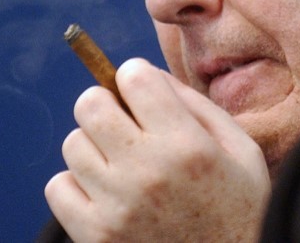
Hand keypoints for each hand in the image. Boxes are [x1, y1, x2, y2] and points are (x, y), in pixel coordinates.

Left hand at [44, 58, 270, 242]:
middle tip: (124, 120)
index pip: (133, 76)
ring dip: (93, 145)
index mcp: (187, 145)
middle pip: (89, 104)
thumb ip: (196, 104)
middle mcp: (147, 172)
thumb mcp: (241, 150)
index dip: (136, 77)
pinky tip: (105, 192)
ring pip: (73, 143)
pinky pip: (58, 186)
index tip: (144, 92)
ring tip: (120, 162)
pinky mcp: (95, 236)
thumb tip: (147, 73)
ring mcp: (116, 207)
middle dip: (106, 103)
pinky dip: (77, 184)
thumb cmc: (239, 209)